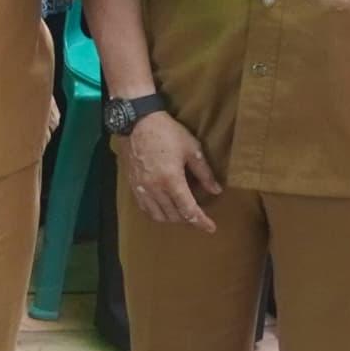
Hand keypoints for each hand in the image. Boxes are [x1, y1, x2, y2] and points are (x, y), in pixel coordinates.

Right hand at [121, 110, 221, 229]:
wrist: (137, 122)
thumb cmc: (167, 132)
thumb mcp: (192, 149)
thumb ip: (205, 173)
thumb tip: (216, 190)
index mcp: (172, 180)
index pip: (188, 210)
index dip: (201, 221)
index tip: (211, 228)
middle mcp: (155, 188)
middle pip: (174, 216)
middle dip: (188, 219)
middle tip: (199, 215)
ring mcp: (141, 188)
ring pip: (158, 215)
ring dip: (172, 218)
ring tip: (182, 213)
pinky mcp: (133, 185)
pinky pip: (145, 208)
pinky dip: (157, 213)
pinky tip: (164, 207)